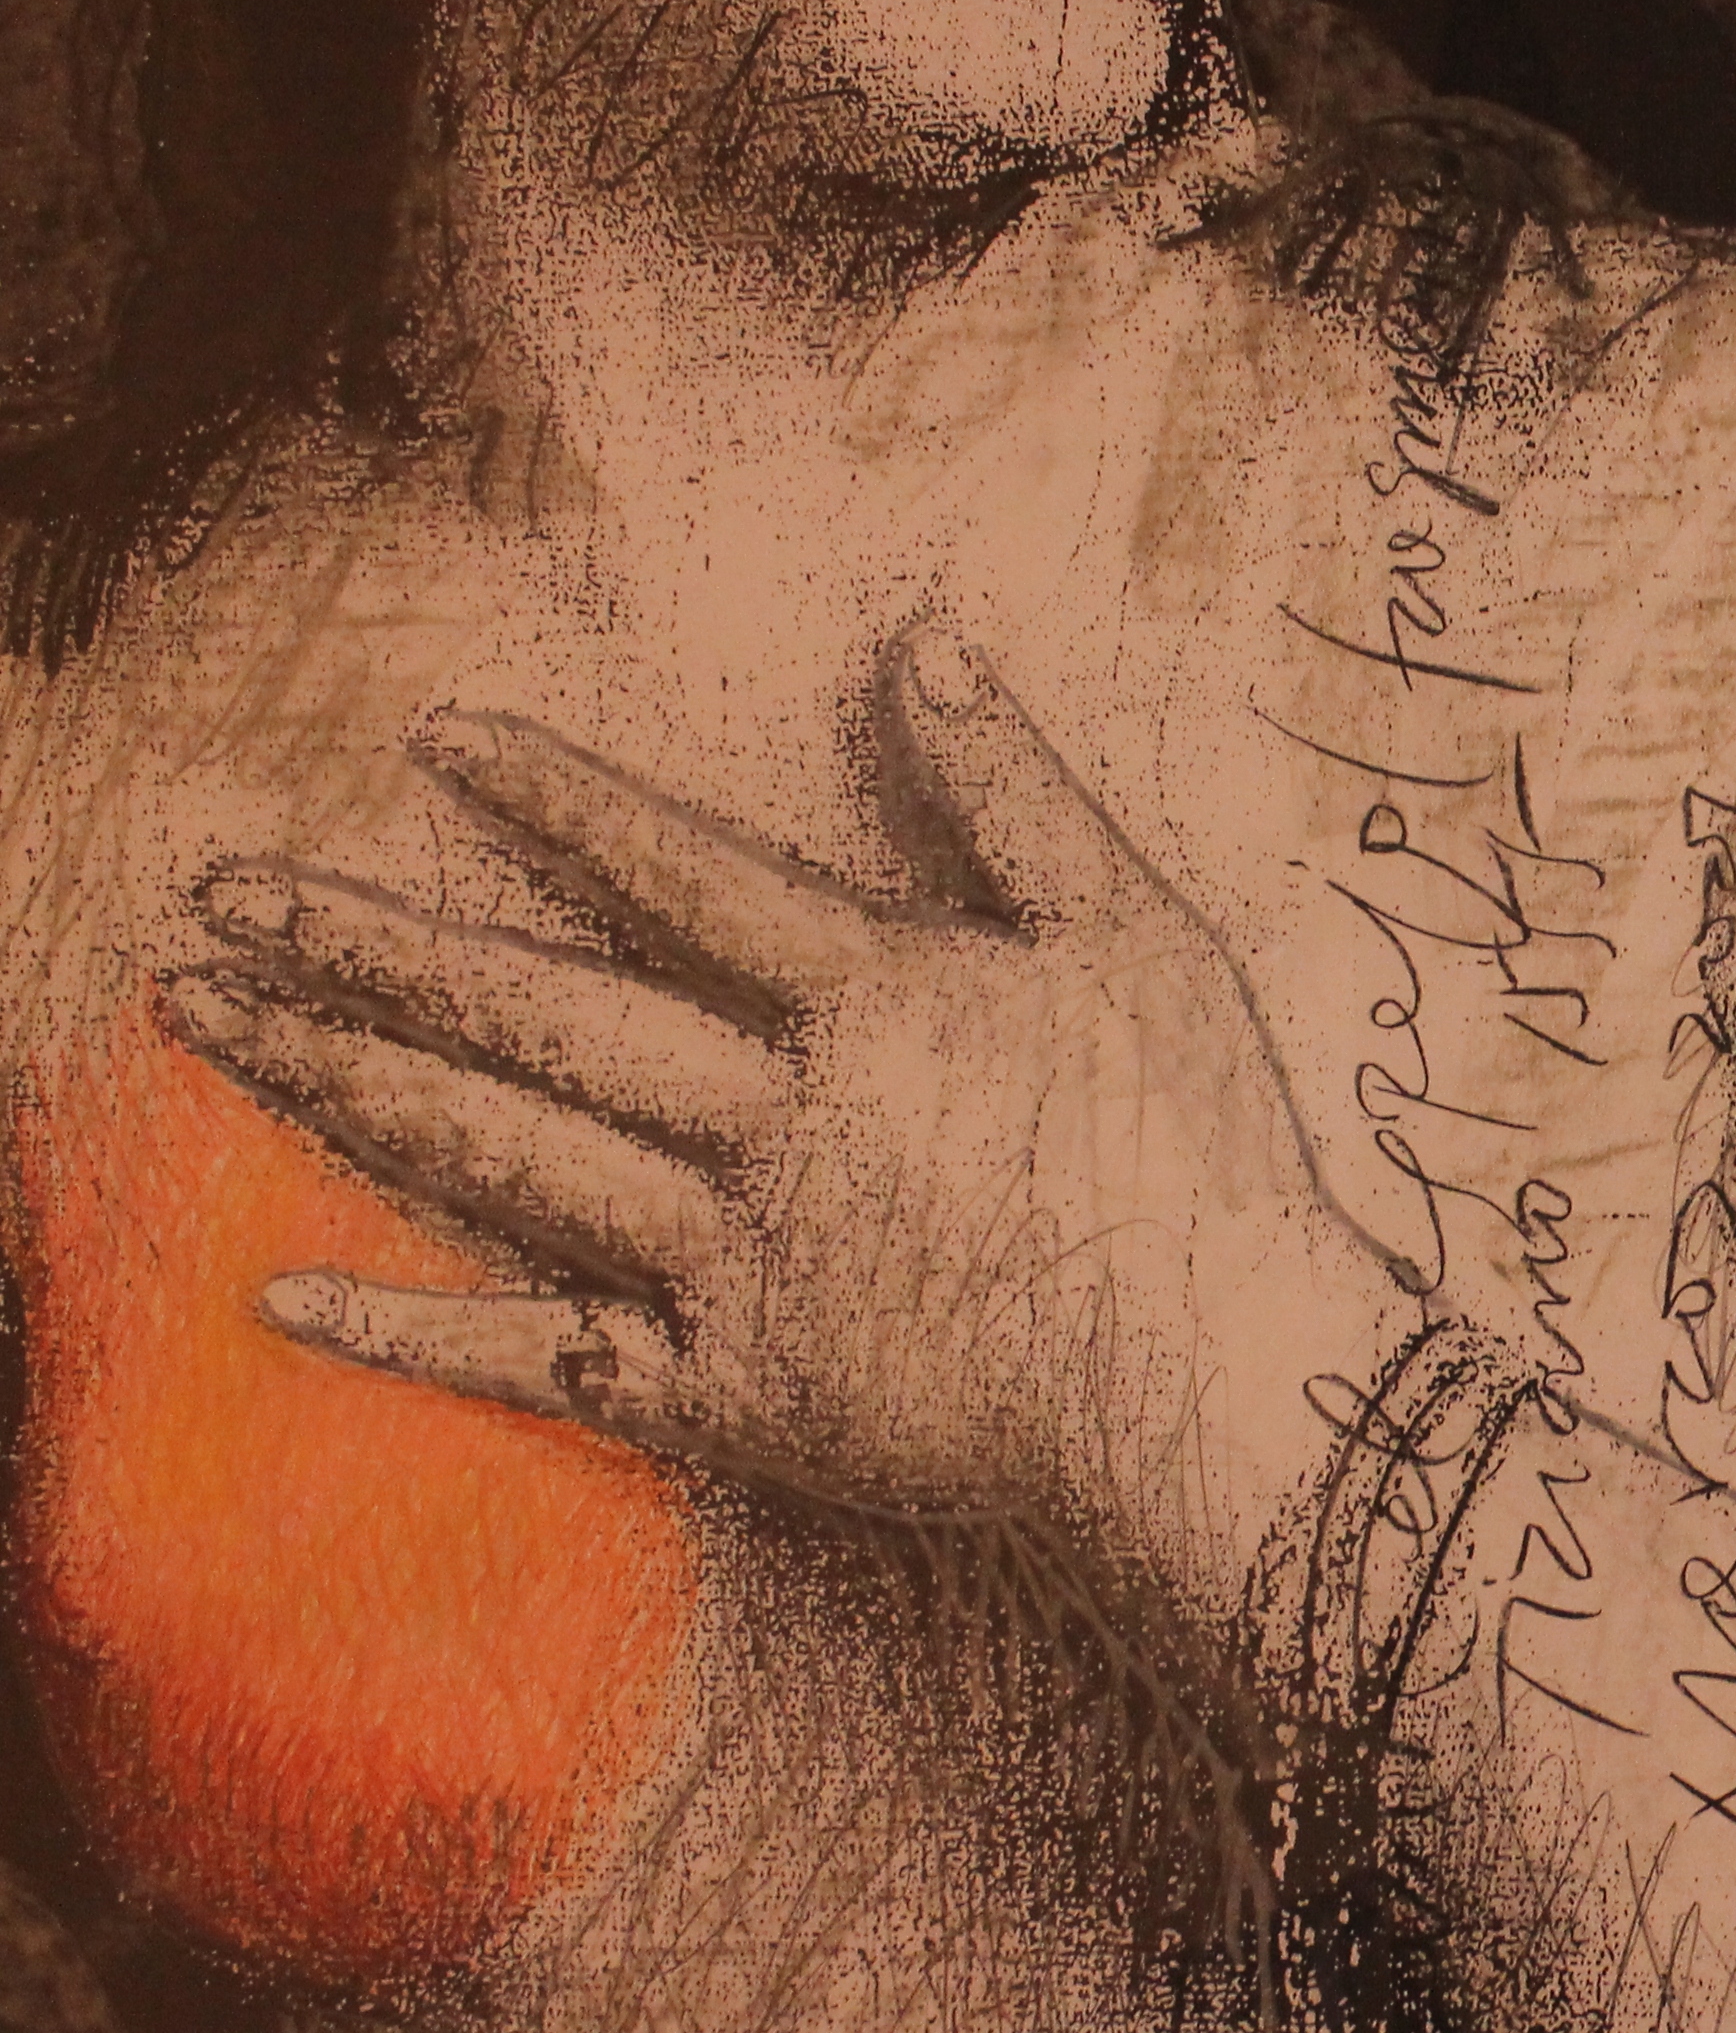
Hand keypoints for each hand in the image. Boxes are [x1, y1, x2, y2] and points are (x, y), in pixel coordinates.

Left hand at [164, 623, 1403, 1627]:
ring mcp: (742, 1266)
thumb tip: (920, 632)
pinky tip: (286, 1291)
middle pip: (546, 1012)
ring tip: (213, 1019)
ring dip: (353, 1083)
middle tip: (223, 894)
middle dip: (373, 945)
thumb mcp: (1142, 938)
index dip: (558, 802)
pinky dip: (413, 1331)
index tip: (433, 742)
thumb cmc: (1208, 1164)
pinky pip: (546, 1356)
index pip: (681, 876)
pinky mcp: (737, 1395)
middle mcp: (778, 1122)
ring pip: (513, 1157)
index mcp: (877, 999)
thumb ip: (1017, 789)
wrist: (1226, 1400)